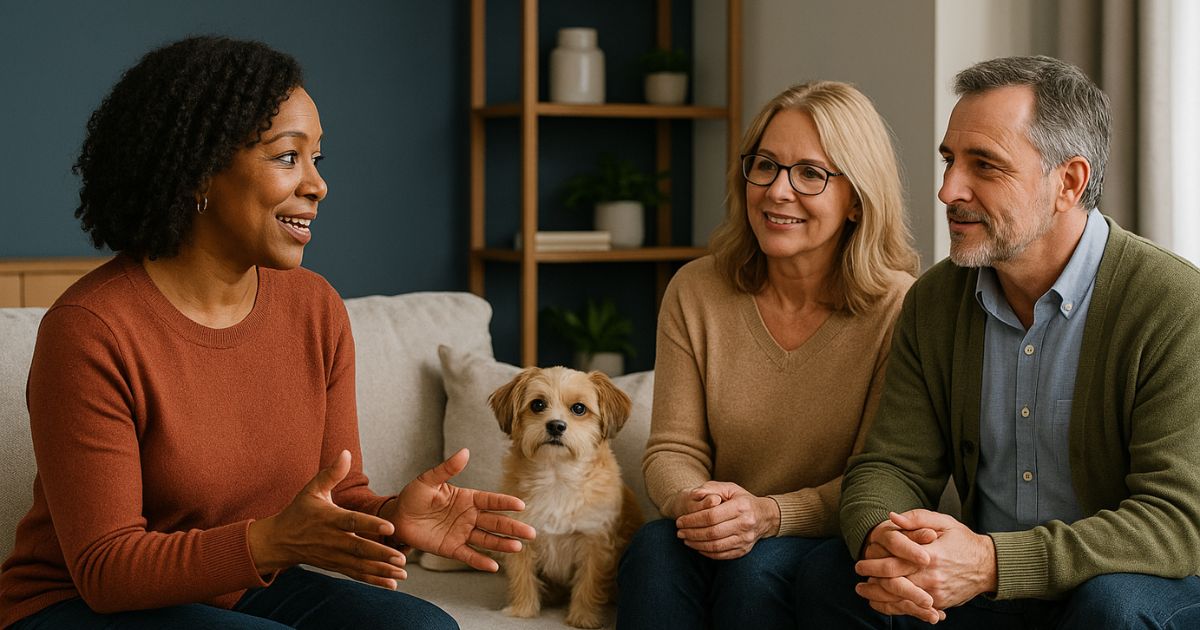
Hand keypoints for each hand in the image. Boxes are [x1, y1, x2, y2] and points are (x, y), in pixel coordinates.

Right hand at [248, 450, 407, 589]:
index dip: (370, 525)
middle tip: (401, 557)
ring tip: (402, 573)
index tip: (390, 527)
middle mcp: (332, 539)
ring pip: (359, 565)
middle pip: (358, 548)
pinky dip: (373, 580)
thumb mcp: (312, 490)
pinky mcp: (335, 566)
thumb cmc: (299, 512)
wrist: (279, 541)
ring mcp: (333, 556)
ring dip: (381, 570)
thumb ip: (331, 473)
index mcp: (328, 518)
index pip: (352, 522)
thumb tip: (345, 452)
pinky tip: (392, 584)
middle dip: (380, 554)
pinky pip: (356, 574)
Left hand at [385, 448, 536, 571]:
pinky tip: (494, 567)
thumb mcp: (428, 480)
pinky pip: (468, 555)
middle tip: (531, 533)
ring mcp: (461, 533)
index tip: (521, 505)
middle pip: (495, 523)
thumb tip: (465, 452)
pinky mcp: (450, 548)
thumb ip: (447, 469)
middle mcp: (468, 517)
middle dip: (513, 528)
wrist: (396, 517)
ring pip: (486, 539)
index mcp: (466, 498)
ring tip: (518, 548)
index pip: (490, 501)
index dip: (505, 503)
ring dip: (502, 544)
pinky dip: (480, 561)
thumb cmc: (413, 496)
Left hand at [673, 481, 778, 559]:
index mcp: (741, 506)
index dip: (692, 520)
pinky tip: (697, 546)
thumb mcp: (730, 488)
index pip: (711, 516)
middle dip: (692, 533)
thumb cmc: (742, 500)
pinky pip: (722, 555)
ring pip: (716, 546)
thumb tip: (696, 494)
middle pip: (712, 532)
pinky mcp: (744, 550)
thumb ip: (712, 488)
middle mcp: (745, 524)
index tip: (680, 521)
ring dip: (696, 544)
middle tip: (679, 531)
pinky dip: (706, 552)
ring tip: (685, 539)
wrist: (765, 516)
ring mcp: (745, 540)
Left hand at [854, 510, 994, 622]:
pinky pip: (913, 609)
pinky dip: (895, 608)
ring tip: (865, 593)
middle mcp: (931, 578)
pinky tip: (882, 604)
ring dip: (879, 598)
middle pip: (892, 585)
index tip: (860, 560)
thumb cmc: (963, 540)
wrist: (989, 565)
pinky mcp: (940, 604)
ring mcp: (936, 594)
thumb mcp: (943, 522)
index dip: (873, 564)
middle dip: (871, 583)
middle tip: (858, 578)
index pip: (893, 565)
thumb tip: (892, 518)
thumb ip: (916, 519)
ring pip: (900, 601)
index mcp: (929, 556)